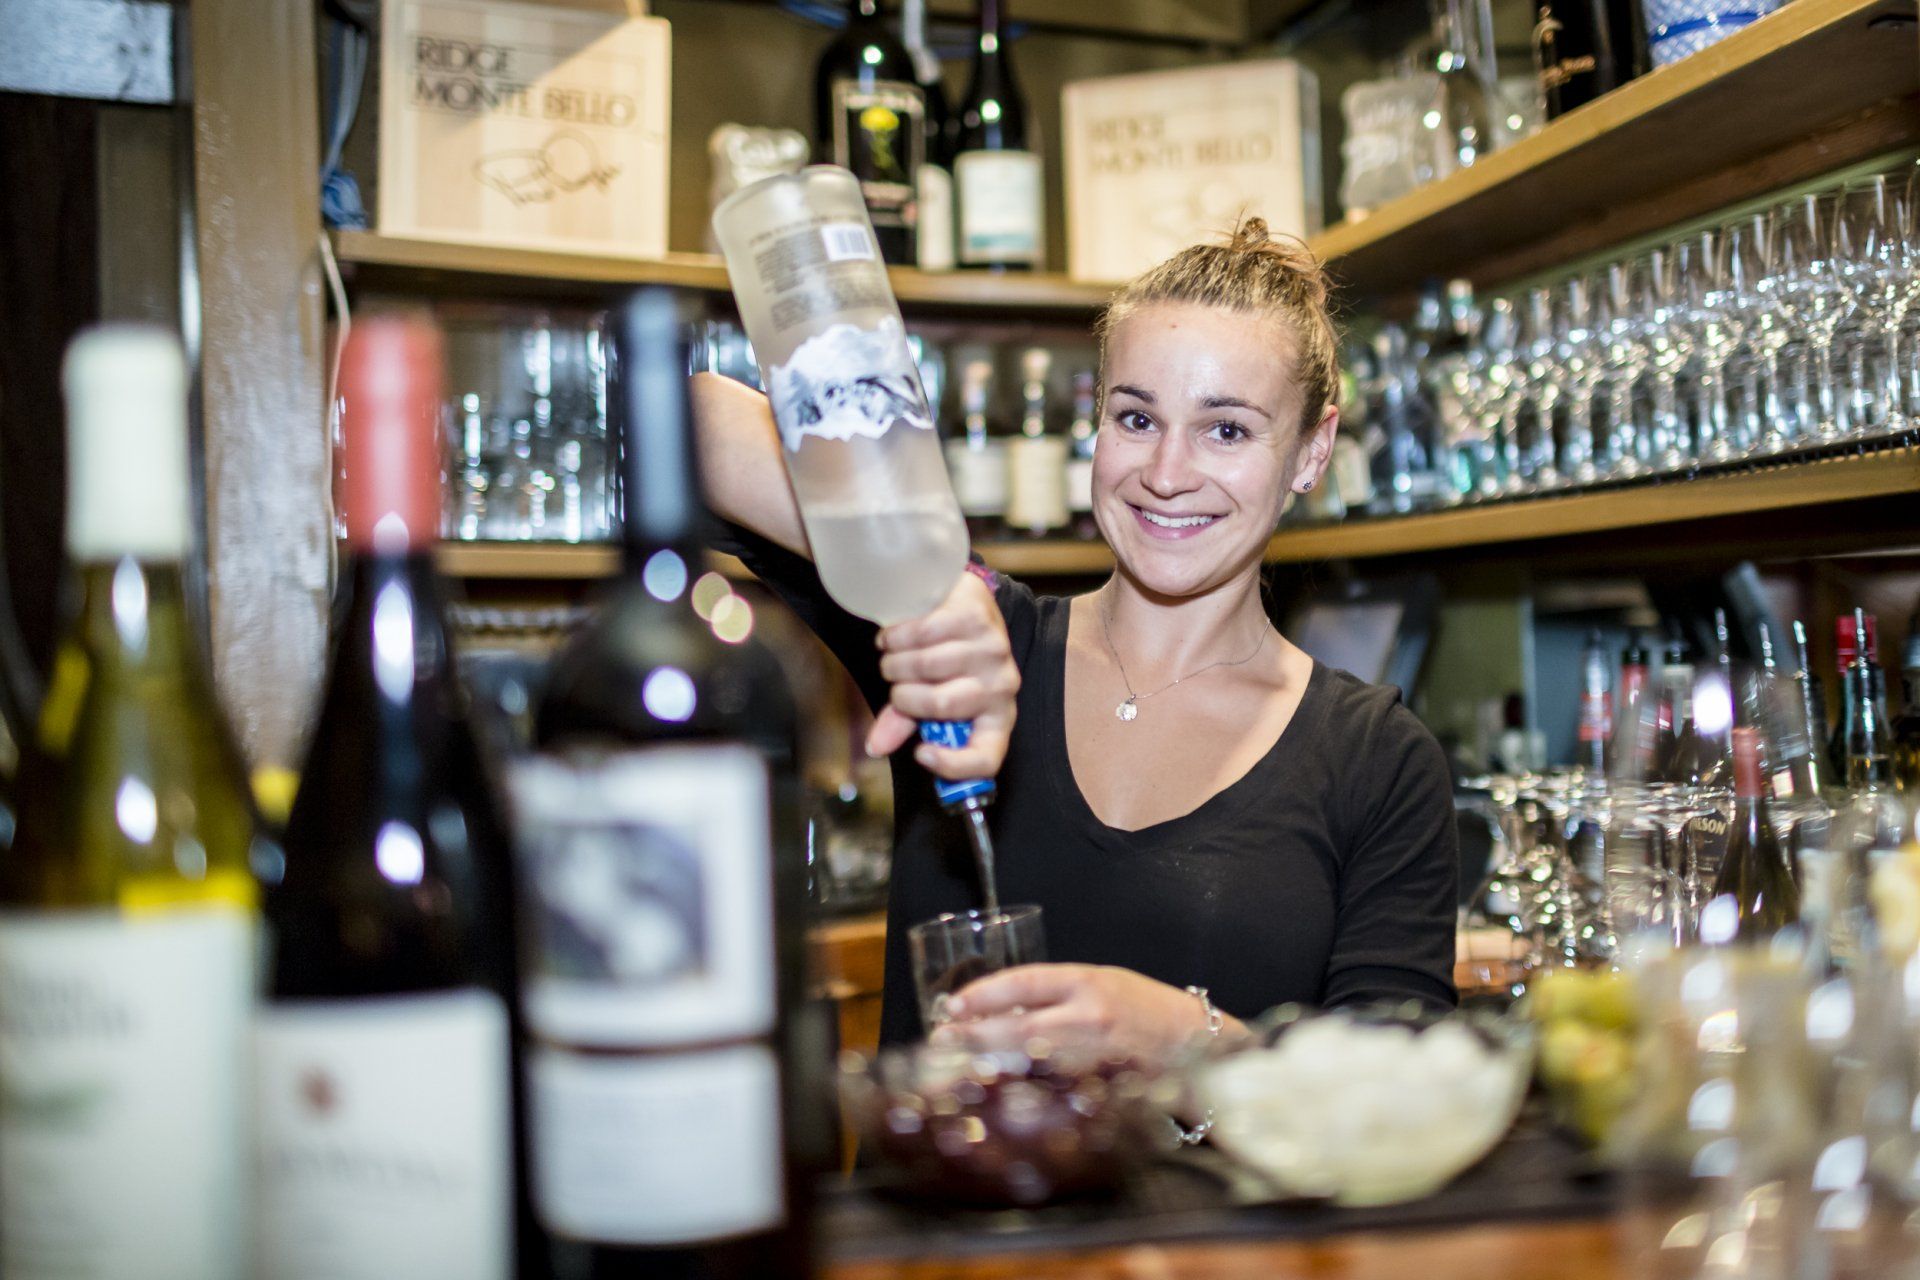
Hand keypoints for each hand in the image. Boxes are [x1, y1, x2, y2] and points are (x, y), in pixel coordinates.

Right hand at [864, 571, 1018, 781]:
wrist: (962, 606)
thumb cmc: (947, 663)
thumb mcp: (927, 698)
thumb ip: (903, 723)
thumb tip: (875, 747)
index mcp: (996, 719)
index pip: (986, 758)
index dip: (953, 765)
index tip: (919, 752)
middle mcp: (1003, 687)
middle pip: (941, 704)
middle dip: (903, 695)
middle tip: (893, 684)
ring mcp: (994, 649)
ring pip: (927, 665)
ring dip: (895, 663)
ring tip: (890, 659)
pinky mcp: (977, 617)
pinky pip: (924, 632)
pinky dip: (896, 637)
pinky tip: (890, 638)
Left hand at [930, 963, 1234, 1064]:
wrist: (1195, 1041)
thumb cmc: (1144, 1007)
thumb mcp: (1100, 981)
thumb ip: (1055, 992)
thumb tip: (999, 1006)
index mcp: (1088, 982)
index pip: (1024, 982)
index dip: (982, 995)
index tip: (952, 1006)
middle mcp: (1089, 1017)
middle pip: (1018, 1027)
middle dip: (975, 1036)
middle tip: (942, 1042)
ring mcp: (1094, 1056)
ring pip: (1029, 1062)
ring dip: (991, 1065)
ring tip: (959, 1067)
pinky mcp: (1100, 1087)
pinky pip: (1052, 1088)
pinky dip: (1022, 1088)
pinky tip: (1000, 1091)